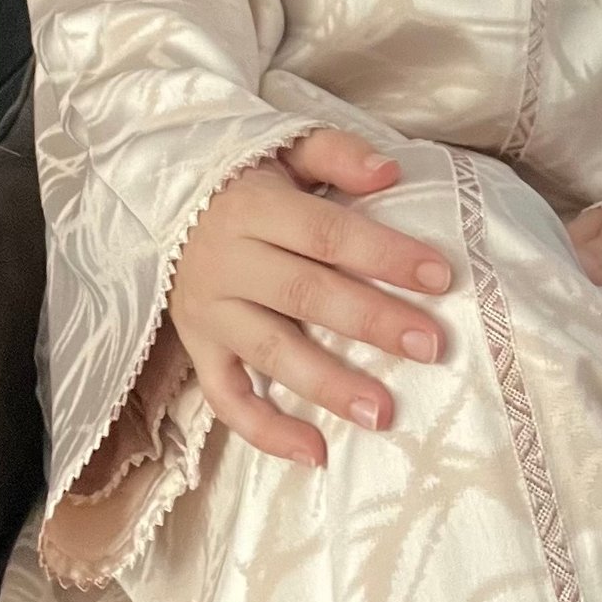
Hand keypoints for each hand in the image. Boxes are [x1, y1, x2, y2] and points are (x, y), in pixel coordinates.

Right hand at [165, 128, 452, 471]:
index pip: (327, 234)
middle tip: (431, 346)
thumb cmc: (247, 177)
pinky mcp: (198, 349)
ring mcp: (209, 312)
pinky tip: (315, 452)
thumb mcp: (286, 148)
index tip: (441, 276)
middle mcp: (228, 262)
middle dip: (372, 322)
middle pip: (306, 295)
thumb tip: (390, 172)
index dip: (385, 255)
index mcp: (255, 208)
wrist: (159, 199)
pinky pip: (226, 398)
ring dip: (327, 385)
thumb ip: (337, 154)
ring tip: (382, 413)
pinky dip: (266, 431)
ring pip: (271, 353)